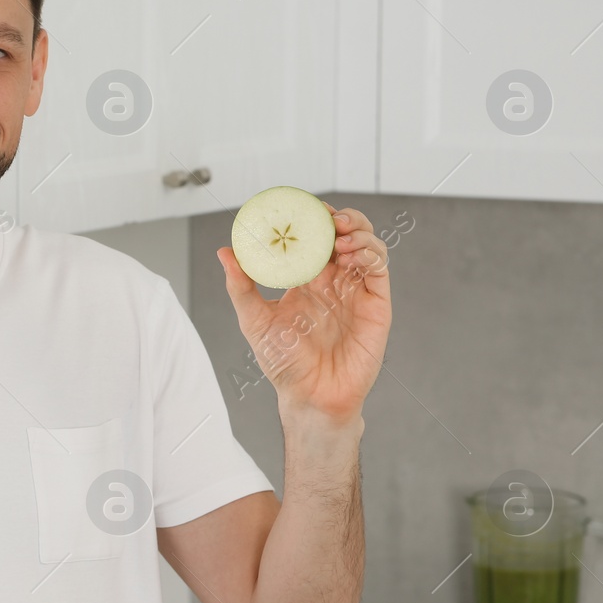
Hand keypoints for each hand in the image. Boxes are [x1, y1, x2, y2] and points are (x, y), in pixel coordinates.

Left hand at [215, 202, 390, 421]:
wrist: (310, 396)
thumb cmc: (283, 363)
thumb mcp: (254, 320)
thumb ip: (240, 286)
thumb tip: (224, 252)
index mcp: (306, 280)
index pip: (313, 238)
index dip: (312, 218)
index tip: (301, 206)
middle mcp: (333, 281)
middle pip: (344, 234)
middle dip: (339, 217)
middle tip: (326, 216)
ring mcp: (356, 291)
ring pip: (366, 245)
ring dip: (357, 232)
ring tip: (339, 236)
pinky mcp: (376, 305)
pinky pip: (379, 269)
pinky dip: (369, 253)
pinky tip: (351, 255)